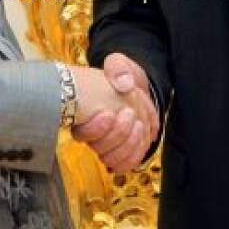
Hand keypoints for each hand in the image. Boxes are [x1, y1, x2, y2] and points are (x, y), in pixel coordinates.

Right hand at [70, 53, 157, 173]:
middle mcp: (91, 133)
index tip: (109, 113)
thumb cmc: (121, 75)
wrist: (133, 86)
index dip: (96, 129)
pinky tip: (146, 139)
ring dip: (128, 145)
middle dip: (118, 134)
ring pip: (111, 159)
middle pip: (100, 148)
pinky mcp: (121, 150)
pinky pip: (123, 164)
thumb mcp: (117, 63)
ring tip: (138, 126)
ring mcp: (105, 144)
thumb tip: (124, 84)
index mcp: (84, 113)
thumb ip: (118, 68)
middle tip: (129, 114)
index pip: (82, 133)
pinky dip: (136, 154)